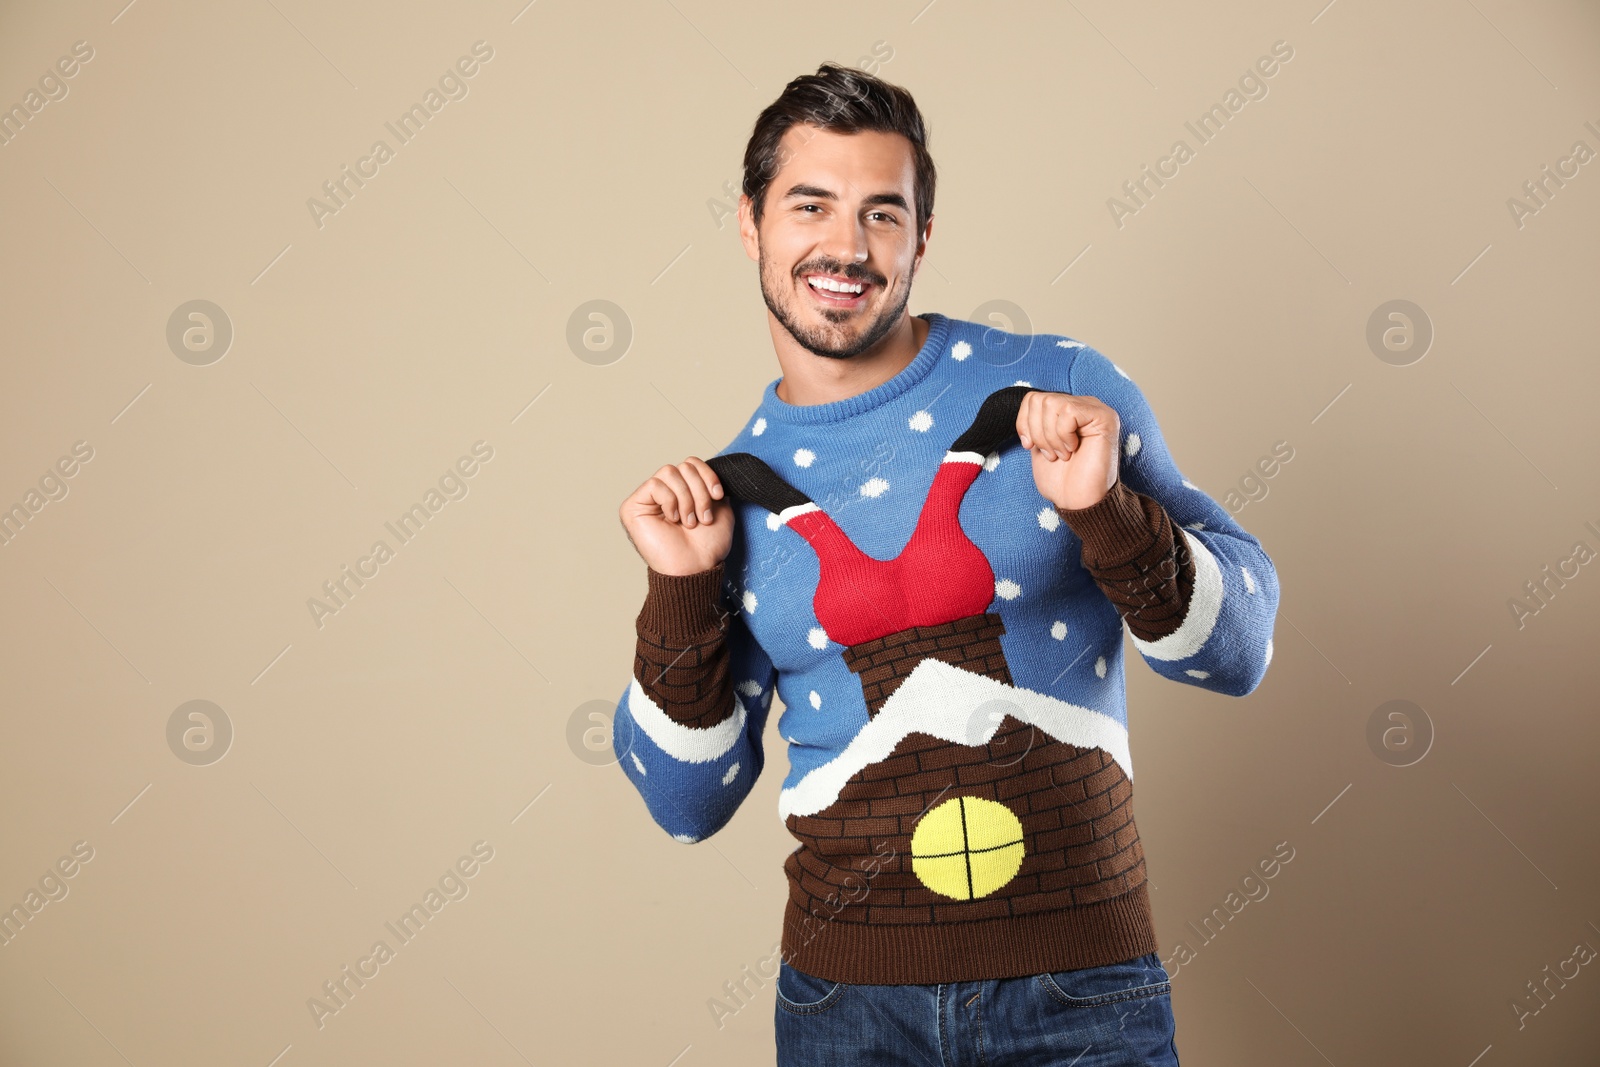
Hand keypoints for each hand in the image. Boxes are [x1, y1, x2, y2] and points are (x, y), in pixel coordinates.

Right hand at [618, 457, 733, 575]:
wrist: (696, 567)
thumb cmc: (707, 545)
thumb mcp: (719, 507)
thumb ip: (711, 484)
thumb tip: (705, 467)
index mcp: (682, 491)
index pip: (691, 463)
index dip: (707, 475)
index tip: (718, 496)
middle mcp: (664, 493)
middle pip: (683, 466)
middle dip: (699, 491)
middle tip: (702, 517)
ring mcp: (647, 499)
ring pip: (669, 472)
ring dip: (687, 498)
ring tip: (689, 522)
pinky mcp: (633, 507)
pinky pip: (655, 484)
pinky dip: (670, 501)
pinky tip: (672, 519)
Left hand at [1015, 390, 1120, 510]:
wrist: (1078, 502)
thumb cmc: (1061, 480)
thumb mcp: (1039, 445)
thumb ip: (1035, 422)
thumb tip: (1027, 403)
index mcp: (1066, 411)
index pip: (1033, 399)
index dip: (1024, 423)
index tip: (1031, 447)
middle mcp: (1082, 405)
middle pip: (1040, 400)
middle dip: (1037, 432)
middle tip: (1052, 455)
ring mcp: (1095, 409)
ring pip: (1052, 403)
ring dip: (1050, 436)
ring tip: (1063, 454)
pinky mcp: (1104, 416)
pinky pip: (1068, 411)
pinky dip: (1063, 434)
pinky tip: (1073, 448)